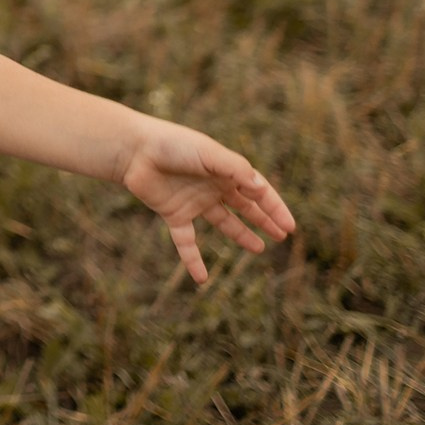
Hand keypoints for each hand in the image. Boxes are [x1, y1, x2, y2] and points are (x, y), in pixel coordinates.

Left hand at [118, 116, 296, 284]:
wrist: (134, 151)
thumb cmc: (173, 145)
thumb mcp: (209, 153)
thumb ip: (235, 170)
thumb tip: (260, 189)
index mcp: (224, 170)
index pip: (257, 190)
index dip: (274, 207)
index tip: (290, 226)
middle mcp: (212, 187)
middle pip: (244, 207)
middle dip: (264, 220)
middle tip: (282, 235)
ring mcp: (194, 202)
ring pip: (223, 223)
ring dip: (241, 235)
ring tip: (259, 248)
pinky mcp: (174, 215)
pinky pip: (187, 243)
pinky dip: (193, 261)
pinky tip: (201, 280)